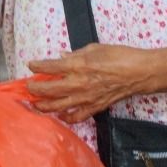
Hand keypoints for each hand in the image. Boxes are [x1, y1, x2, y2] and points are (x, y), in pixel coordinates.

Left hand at [27, 44, 155, 123]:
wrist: (138, 73)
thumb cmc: (119, 56)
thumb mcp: (94, 48)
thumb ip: (75, 54)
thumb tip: (63, 56)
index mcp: (78, 65)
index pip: (50, 67)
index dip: (37, 66)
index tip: (30, 65)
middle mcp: (78, 83)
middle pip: (49, 89)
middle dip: (35, 89)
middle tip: (28, 87)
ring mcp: (86, 98)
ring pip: (58, 106)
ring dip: (44, 106)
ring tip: (36, 104)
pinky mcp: (94, 108)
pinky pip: (76, 116)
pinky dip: (66, 117)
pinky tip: (60, 115)